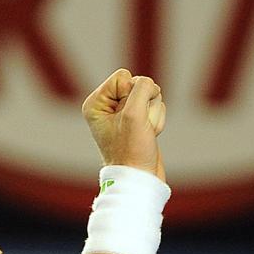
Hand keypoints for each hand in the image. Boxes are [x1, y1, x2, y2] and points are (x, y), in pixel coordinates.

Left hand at [82, 68, 166, 182]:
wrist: (139, 177)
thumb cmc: (131, 150)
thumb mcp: (134, 114)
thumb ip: (141, 88)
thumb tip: (149, 85)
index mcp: (96, 103)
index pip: (124, 76)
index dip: (132, 93)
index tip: (128, 118)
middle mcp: (107, 106)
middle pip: (139, 84)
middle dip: (145, 105)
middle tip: (138, 128)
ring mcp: (123, 113)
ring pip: (151, 95)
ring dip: (153, 115)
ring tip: (143, 134)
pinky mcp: (138, 119)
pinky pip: (156, 106)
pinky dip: (157, 120)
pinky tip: (149, 135)